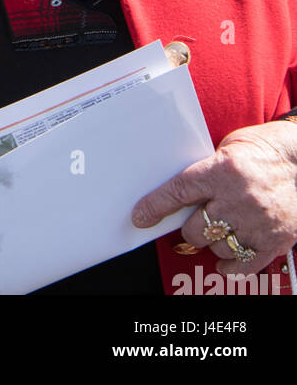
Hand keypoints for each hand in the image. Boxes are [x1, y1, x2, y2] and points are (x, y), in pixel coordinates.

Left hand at [132, 120, 296, 274]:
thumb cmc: (262, 150)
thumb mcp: (227, 148)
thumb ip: (205, 171)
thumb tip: (179, 194)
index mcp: (223, 170)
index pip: (179, 192)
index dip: (155, 206)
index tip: (141, 217)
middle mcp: (239, 199)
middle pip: (196, 229)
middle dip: (190, 227)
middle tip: (197, 219)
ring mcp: (257, 223)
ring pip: (216, 248)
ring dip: (212, 242)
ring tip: (221, 228)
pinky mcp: (274, 241)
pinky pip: (241, 265)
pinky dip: (230, 264)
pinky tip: (228, 253)